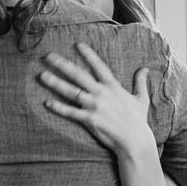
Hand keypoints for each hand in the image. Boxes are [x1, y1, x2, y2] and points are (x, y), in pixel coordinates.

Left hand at [40, 43, 157, 158]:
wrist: (134, 141)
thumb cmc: (138, 120)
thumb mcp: (142, 99)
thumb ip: (141, 82)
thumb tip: (145, 69)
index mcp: (113, 87)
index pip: (99, 66)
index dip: (88, 54)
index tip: (77, 45)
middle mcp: (102, 93)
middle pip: (79, 75)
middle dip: (62, 64)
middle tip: (48, 56)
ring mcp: (95, 106)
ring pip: (71, 91)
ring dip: (55, 83)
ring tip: (42, 75)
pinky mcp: (90, 120)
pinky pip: (71, 112)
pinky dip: (59, 108)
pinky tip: (47, 103)